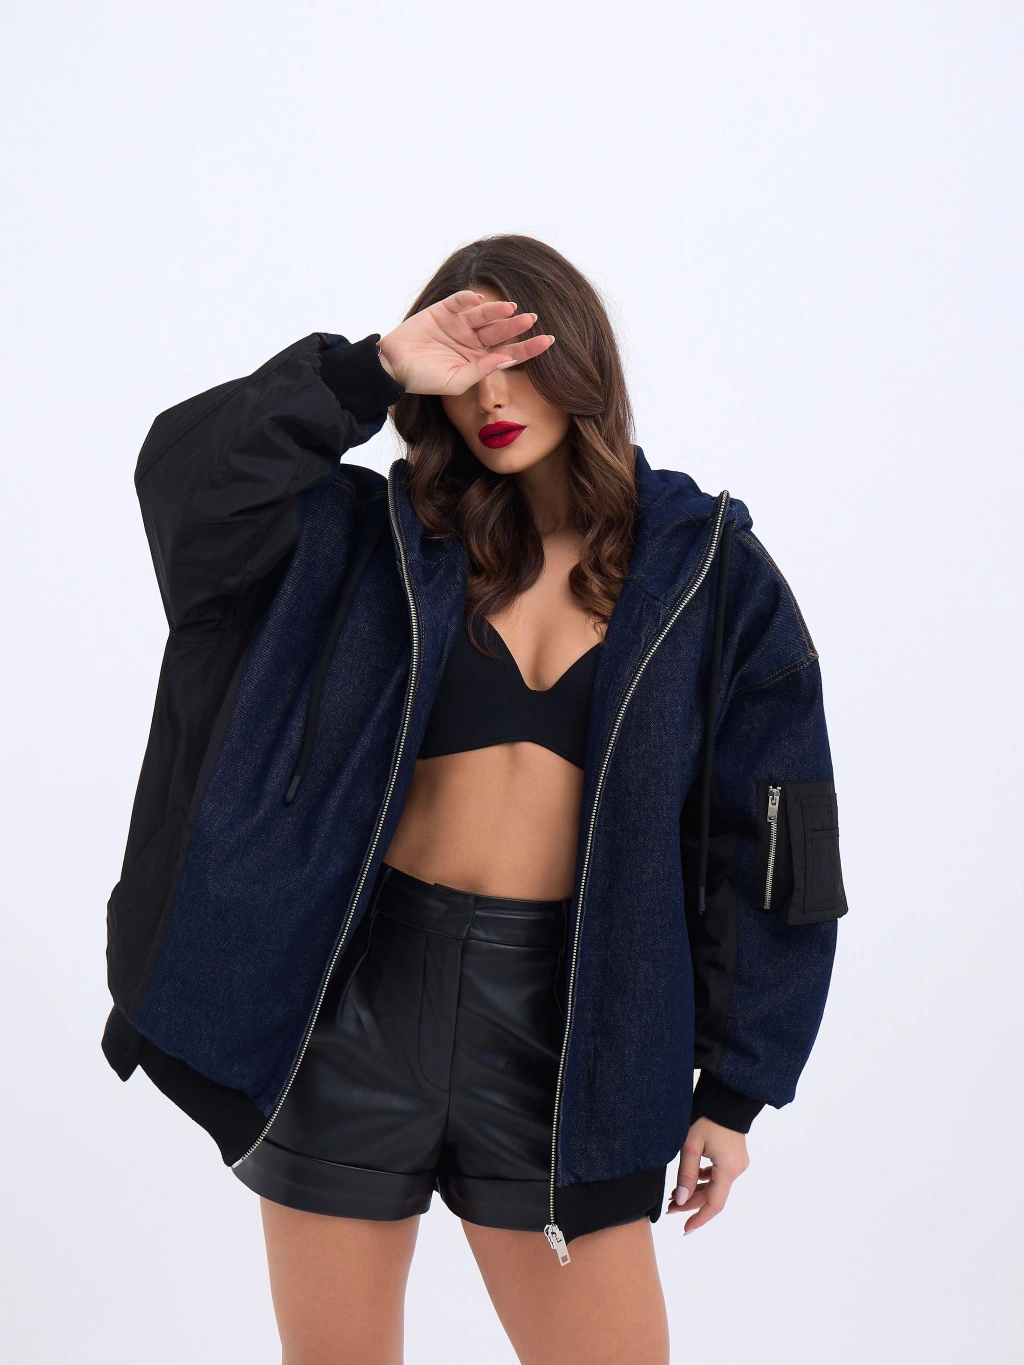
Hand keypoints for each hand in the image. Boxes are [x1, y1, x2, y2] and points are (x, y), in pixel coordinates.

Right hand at [377, 290, 554, 395]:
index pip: (510, 353)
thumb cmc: (423, 379)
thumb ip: (480, 371)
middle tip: (532, 319)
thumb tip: (506, 359)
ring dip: (497, 310)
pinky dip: (469, 299)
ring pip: (483, 315)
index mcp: (479, 360)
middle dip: (517, 326)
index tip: (549, 341)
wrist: (393, 367)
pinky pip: (459, 301)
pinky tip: (479, 300)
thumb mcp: (455, 382)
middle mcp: (473, 340)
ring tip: (511, 307)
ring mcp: (459, 324)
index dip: (529, 347)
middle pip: (500, 332)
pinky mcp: (443, 310)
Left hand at [666, 1117, 749, 1233]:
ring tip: (675, 1195)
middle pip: (713, 1196)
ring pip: (715, 1186)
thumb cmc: (706, 1117)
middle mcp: (737, 1169)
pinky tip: (689, 1180)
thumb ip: (686, 1174)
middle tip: (670, 1208)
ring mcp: (738, 1163)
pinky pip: (718, 1175)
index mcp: (728, 1169)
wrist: (726, 1095)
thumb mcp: (690, 1145)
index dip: (699, 1219)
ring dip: (696, 1192)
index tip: (685, 1230)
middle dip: (691, 1204)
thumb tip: (681, 1201)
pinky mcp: (735, 1156)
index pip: (714, 1205)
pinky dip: (703, 1180)